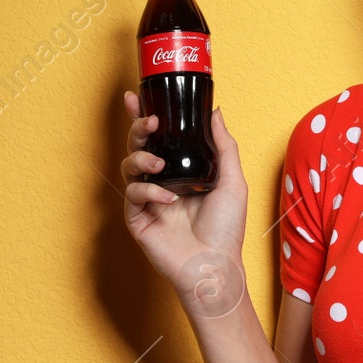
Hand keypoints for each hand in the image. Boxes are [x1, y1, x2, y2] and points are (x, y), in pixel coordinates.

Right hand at [120, 92, 248, 317]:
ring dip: (141, 158)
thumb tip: (216, 112)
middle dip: (139, 128)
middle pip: (138, 145)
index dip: (143, 116)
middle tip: (151, 123)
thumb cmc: (227, 229)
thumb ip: (224, 145)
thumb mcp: (232, 180)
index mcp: (181, 169)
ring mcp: (147, 199)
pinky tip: (167, 199)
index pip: (159, 137)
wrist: (216, 265)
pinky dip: (148, 192)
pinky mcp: (137, 218)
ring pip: (129, 165)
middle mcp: (161, 180)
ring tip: (159, 164)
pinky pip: (133, 195)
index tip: (135, 96)